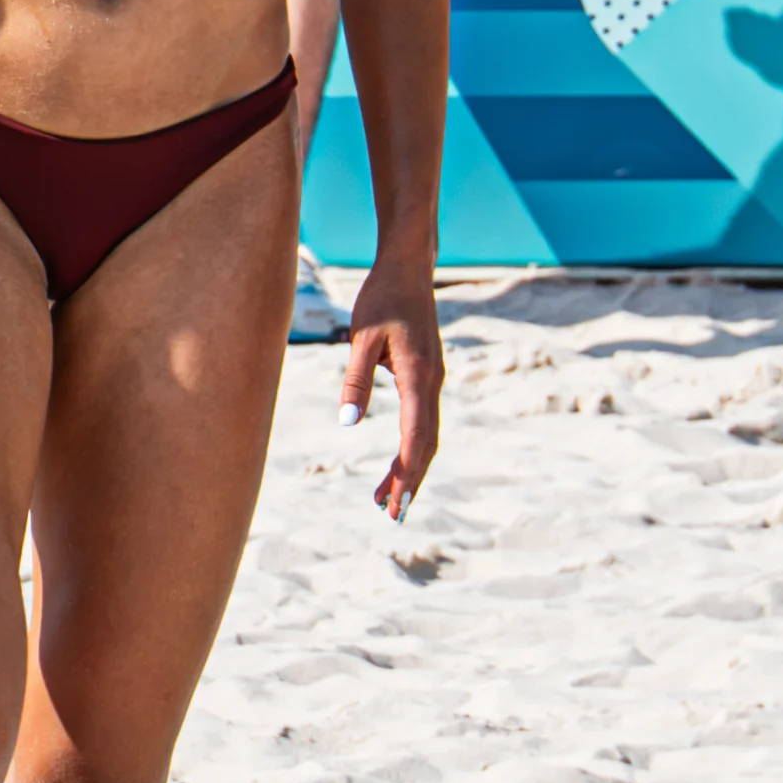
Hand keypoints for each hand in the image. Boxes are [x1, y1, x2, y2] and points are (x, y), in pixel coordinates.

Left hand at [335, 250, 446, 516]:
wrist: (408, 267)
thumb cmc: (381, 298)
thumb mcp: (361, 336)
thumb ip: (354, 379)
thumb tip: (347, 423)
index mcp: (419, 377)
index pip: (415, 438)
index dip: (405, 474)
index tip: (394, 503)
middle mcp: (433, 383)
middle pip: (426, 444)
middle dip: (410, 481)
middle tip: (391, 515)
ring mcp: (434, 380)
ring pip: (427, 435)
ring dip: (411, 467)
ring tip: (386, 497)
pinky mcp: (428, 375)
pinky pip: (424, 421)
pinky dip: (413, 447)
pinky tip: (398, 461)